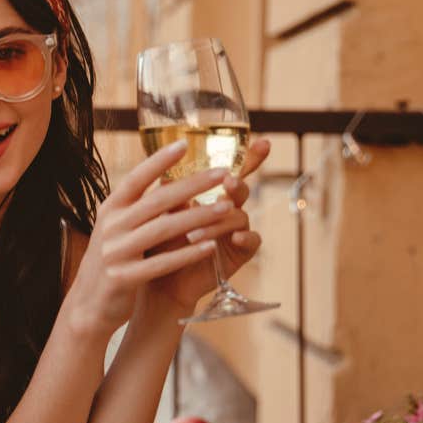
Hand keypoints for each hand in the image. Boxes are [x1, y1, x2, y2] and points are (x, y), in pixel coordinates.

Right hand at [64, 141, 234, 336]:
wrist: (87, 306)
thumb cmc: (110, 261)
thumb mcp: (115, 229)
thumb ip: (136, 208)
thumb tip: (167, 181)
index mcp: (109, 209)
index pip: (136, 178)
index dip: (158, 160)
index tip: (184, 144)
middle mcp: (111, 226)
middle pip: (157, 200)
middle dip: (194, 184)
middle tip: (223, 173)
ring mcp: (116, 252)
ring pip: (164, 229)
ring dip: (199, 216)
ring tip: (227, 208)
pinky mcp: (125, 277)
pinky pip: (163, 263)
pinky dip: (188, 254)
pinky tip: (210, 246)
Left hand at [142, 138, 271, 310]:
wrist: (158, 280)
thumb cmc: (157, 243)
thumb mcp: (157, 214)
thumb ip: (167, 192)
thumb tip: (162, 165)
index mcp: (209, 194)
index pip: (231, 171)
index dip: (250, 156)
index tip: (265, 142)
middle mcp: (226, 209)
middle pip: (241, 189)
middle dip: (236, 184)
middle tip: (227, 182)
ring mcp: (235, 230)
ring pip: (239, 215)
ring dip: (219, 220)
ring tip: (194, 232)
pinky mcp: (238, 253)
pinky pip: (252, 241)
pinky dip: (245, 237)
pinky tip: (234, 238)